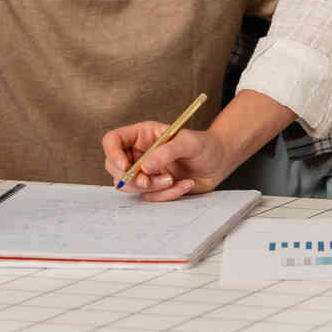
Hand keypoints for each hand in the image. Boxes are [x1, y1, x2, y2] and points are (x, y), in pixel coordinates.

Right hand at [102, 124, 236, 201]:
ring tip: (172, 179)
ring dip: (151, 186)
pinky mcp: (154, 187)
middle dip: (129, 177)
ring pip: (129, 186)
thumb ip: (167, 151)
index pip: (113, 140)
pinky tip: (185, 183)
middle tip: (147, 180)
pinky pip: (150, 196)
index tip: (125, 166)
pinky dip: (167, 194)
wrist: (219, 163)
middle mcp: (139, 153)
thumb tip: (145, 166)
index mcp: (142, 135)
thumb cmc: (205, 145)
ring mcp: (145, 172)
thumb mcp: (189, 142)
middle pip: (113, 167)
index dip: (113, 153)